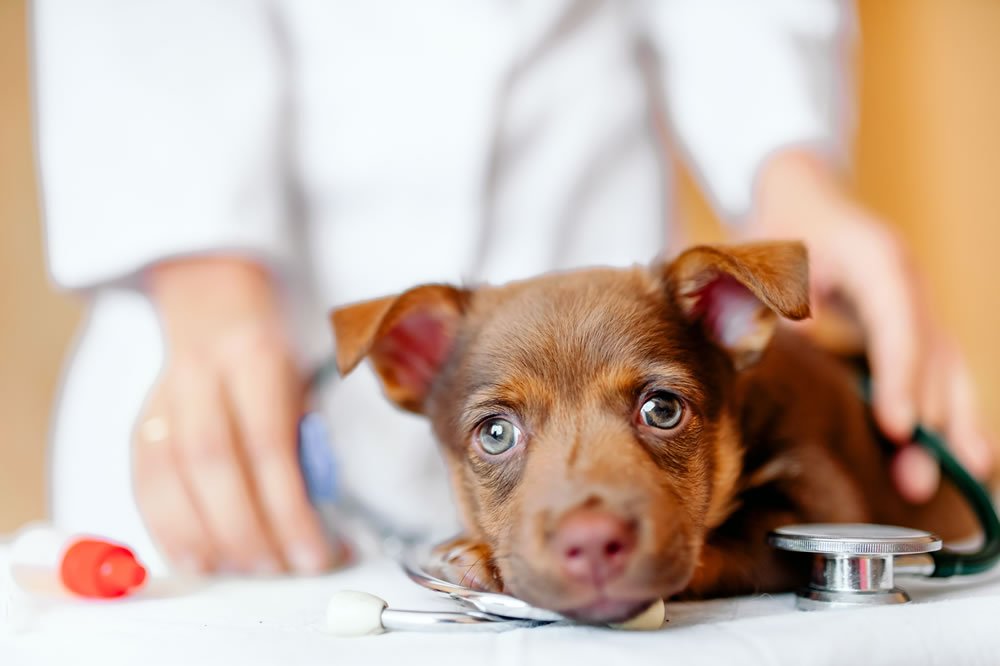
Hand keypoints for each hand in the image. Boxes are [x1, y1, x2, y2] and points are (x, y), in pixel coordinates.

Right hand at [134, 257, 336, 573]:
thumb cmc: (270, 348)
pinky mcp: (141, 424)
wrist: (211, 301)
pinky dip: (168, 529)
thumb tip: (318, 507)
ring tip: (245, 569)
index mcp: (255, 359)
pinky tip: (196, 558)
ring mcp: (163, 401)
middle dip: (249, 531)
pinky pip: (145, 483)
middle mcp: (202, 378)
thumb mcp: (305, 376)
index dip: (289, 509)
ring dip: (208, 539)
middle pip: (215, 467)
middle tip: (280, 567)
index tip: (315, 552)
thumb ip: (308, 436)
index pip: (268, 445)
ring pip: (171, 479)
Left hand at [752, 150, 994, 502]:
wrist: (800, 193)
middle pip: (933, 356)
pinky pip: (941, 371)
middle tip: (915, 481)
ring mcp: (917, 304)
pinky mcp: (912, 325)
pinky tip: (964, 459)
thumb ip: (765, 294)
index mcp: (878, 259)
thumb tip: (780, 337)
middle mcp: (909, 284)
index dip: (901, 378)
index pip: (898, 325)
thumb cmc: (778, 224)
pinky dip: (953, 411)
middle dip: (929, 421)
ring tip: (964, 484)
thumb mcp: (762, 253)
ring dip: (954, 426)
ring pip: (950, 368)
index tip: (898, 429)